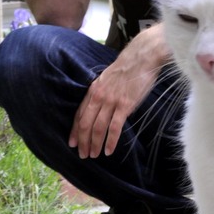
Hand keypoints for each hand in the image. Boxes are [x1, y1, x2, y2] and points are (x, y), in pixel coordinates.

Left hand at [69, 24, 170, 158]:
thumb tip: (102, 107)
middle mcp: (99, 97)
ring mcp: (111, 101)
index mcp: (93, 90)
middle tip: (83, 155)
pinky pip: (114, 127)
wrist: (141, 58)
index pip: (79, 114)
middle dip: (83, 141)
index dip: (75, 130)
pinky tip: (109, 150)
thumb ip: (103, 93)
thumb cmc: (128, 68)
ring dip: (95, 144)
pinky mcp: (124, 105)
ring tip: (94, 155)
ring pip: (98, 128)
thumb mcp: (108, 79)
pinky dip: (110, 141)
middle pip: (86, 124)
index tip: (72, 143)